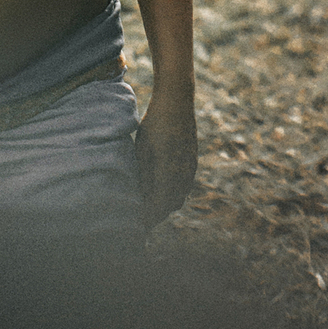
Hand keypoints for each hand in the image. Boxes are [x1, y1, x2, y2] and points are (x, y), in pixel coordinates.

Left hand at [135, 84, 197, 229]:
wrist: (178, 102)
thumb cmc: (155, 124)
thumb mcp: (143, 149)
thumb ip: (144, 175)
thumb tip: (139, 198)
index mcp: (170, 172)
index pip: (158, 206)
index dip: (147, 219)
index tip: (135, 226)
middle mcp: (184, 174)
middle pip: (169, 206)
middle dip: (155, 215)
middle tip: (138, 220)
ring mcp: (191, 168)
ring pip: (178, 197)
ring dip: (164, 205)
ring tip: (146, 206)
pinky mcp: (192, 162)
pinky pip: (183, 186)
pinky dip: (172, 193)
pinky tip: (159, 189)